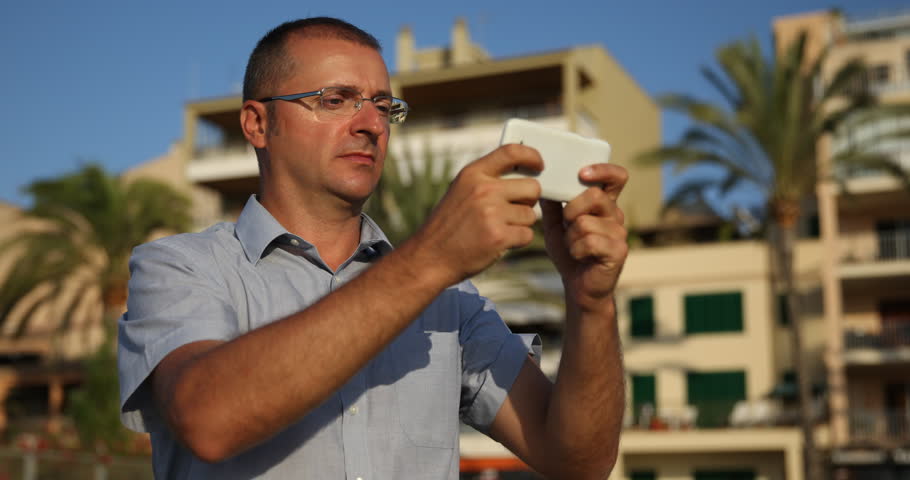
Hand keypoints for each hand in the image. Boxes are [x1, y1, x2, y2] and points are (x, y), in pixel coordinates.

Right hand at [410, 144, 542, 283]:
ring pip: (531, 215)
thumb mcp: (460, 191)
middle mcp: (483, 190)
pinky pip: (527, 235)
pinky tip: (498, 242)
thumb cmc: (449, 226)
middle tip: (512, 211)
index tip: (539, 165)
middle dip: (528, 201)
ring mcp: (491, 213)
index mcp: (472, 174)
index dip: (532, 156)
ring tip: (498, 229)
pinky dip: (517, 241)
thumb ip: (487, 180)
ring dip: (520, 224)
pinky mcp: (499, 237)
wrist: (430, 257)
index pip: (511, 152)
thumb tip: (522, 175)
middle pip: (532, 187)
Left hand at [541, 164, 628, 310]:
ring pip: (586, 222)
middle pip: (595, 196)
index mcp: (604, 204)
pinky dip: (576, 250)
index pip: (616, 177)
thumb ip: (553, 204)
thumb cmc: (570, 252)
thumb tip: (543, 181)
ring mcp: (620, 233)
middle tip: (567, 224)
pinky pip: (590, 241)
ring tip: (573, 245)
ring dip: (571, 236)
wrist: (579, 286)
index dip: (603, 170)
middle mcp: (616, 215)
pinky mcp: (619, 251)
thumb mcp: (556, 225)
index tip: (583, 173)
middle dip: (572, 209)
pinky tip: (579, 256)